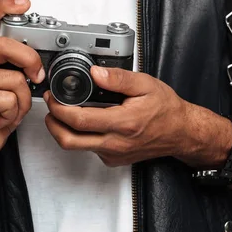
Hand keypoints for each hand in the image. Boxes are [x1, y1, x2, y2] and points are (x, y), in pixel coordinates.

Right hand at [0, 0, 44, 186]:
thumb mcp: (9, 87)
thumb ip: (19, 70)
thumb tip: (40, 64)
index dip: (4, 7)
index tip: (24, 3)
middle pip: (4, 44)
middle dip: (29, 60)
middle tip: (36, 76)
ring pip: (14, 79)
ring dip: (21, 101)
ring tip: (8, 110)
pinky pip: (10, 100)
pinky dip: (13, 114)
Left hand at [44, 66, 200, 166]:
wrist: (180, 132)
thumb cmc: (166, 110)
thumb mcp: (146, 85)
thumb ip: (119, 78)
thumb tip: (96, 72)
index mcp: (123, 123)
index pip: (79, 120)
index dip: (59, 109)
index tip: (53, 98)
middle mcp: (116, 143)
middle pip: (69, 141)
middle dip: (52, 124)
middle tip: (51, 108)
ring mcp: (113, 154)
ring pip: (76, 147)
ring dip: (63, 130)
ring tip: (63, 113)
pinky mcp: (113, 159)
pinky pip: (89, 149)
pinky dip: (81, 136)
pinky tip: (86, 122)